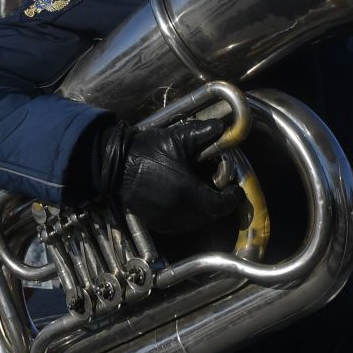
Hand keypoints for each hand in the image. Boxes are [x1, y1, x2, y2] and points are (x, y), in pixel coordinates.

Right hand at [89, 116, 243, 233]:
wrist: (117, 165)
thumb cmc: (148, 151)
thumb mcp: (179, 138)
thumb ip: (204, 133)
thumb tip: (222, 128)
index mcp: (191, 194)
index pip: (223, 204)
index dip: (233, 196)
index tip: (234, 188)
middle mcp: (183, 213)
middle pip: (212, 214)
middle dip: (219, 201)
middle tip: (218, 186)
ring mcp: (170, 221)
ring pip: (198, 221)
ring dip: (205, 209)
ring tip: (202, 191)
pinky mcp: (159, 223)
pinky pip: (183, 224)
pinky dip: (190, 215)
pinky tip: (185, 198)